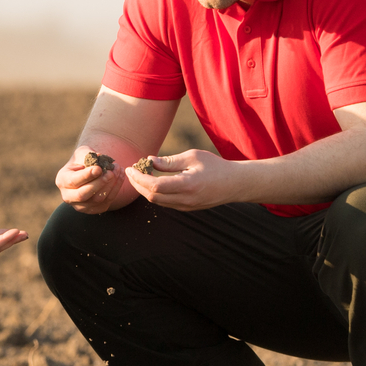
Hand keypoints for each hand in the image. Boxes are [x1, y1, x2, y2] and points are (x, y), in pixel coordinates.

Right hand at [55, 148, 125, 213]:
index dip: (87, 175)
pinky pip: (106, 202)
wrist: (88, 171)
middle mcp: (68, 196)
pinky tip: (120, 176)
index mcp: (62, 181)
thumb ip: (89, 155)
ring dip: (110, 185)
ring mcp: (80, 206)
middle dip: (99, 183)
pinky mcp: (93, 209)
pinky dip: (115, 189)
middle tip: (111, 173)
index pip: (73, 181)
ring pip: (97, 200)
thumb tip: (99, 158)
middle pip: (83, 195)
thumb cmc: (84, 159)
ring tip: (117, 170)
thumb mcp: (83, 152)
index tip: (99, 168)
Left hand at [122, 149, 237, 210]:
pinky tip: (151, 182)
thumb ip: (170, 161)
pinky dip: (154, 193)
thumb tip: (149, 161)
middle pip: (152, 196)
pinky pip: (165, 203)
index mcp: (187, 185)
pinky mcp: (187, 208)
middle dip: (137, 184)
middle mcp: (186, 199)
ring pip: (157, 202)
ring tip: (138, 175)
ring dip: (144, 190)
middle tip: (130, 171)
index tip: (131, 168)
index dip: (139, 178)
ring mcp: (186, 206)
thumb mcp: (193, 157)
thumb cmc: (215, 166)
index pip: (155, 186)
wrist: (235, 183)